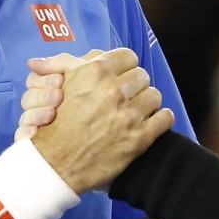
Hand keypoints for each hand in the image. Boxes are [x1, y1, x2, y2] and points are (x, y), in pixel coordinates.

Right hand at [26, 48, 173, 192]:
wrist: (54, 165)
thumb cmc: (53, 125)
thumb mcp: (58, 86)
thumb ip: (65, 63)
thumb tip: (60, 54)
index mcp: (96, 72)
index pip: (128, 56)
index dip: (124, 67)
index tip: (120, 77)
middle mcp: (114, 91)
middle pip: (142, 75)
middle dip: (134, 86)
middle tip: (124, 97)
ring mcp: (128, 115)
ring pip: (155, 95)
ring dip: (146, 103)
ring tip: (135, 111)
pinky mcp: (139, 138)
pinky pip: (165, 118)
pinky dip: (161, 119)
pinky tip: (151, 122)